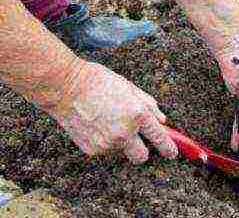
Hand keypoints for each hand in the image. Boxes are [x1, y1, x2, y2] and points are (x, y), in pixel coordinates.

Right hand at [45, 61, 177, 163]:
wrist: (65, 87)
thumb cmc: (98, 81)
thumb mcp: (130, 87)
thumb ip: (149, 105)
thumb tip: (162, 120)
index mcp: (138, 114)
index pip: (160, 138)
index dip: (169, 148)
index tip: (172, 153)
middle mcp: (125, 132)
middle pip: (142, 157)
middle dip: (144, 151)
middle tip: (139, 139)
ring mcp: (107, 143)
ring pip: (122, 152)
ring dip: (122, 143)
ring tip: (110, 121)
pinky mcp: (92, 149)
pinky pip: (106, 151)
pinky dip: (106, 142)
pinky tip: (98, 125)